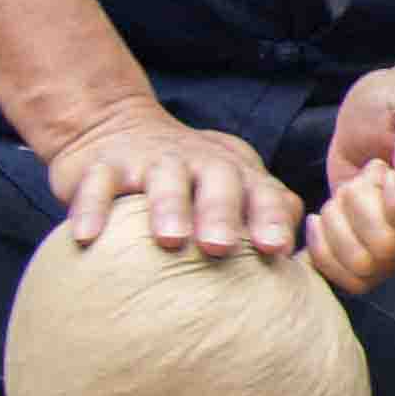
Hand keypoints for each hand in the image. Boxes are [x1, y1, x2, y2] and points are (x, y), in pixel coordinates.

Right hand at [47, 102, 297, 257]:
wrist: (115, 125)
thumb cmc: (191, 180)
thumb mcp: (233, 187)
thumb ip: (268, 218)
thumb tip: (307, 270)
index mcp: (237, 173)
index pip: (263, 192)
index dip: (271, 218)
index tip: (276, 249)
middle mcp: (198, 162)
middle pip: (217, 182)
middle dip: (222, 213)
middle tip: (221, 247)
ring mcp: (151, 160)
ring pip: (164, 180)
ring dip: (168, 207)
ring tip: (169, 240)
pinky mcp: (105, 165)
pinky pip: (98, 184)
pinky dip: (92, 208)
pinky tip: (87, 237)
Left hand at [307, 65, 394, 294]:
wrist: (379, 113)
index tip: (389, 168)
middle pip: (386, 250)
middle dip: (359, 203)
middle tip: (368, 173)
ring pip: (361, 266)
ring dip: (339, 221)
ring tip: (351, 190)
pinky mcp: (368, 253)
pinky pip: (345, 278)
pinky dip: (321, 248)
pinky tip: (322, 217)